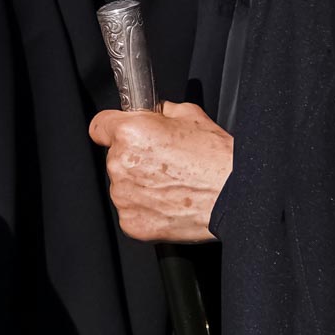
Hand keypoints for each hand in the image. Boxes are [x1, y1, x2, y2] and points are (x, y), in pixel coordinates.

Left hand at [88, 102, 232, 243]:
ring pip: (122, 185)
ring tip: (171, 185)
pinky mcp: (131, 222)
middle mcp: (120, 163)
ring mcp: (123, 196)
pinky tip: (169, 203)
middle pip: (114, 157)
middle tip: (164, 163)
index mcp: (129, 133)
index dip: (112, 129)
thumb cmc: (216, 158)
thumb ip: (160, 112)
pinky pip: (131, 211)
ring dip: (139, 185)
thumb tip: (152, 113)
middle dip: (134, 158)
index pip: (99, 126)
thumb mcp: (190, 115)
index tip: (119, 135)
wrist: (234, 197)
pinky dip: (146, 209)